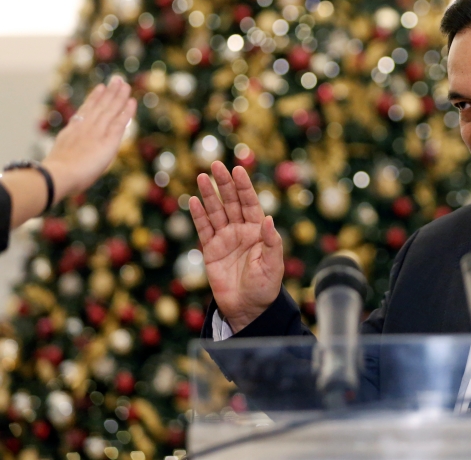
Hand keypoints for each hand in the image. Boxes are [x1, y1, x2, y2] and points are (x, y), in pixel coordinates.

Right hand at [43, 76, 136, 202]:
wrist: (59, 175)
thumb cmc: (57, 175)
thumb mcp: (60, 159)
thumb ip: (68, 154)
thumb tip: (67, 161)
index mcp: (72, 131)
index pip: (86, 111)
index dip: (94, 98)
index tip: (100, 88)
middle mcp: (85, 127)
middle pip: (100, 106)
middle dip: (110, 92)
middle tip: (117, 79)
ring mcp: (97, 132)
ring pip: (111, 110)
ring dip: (119, 96)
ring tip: (125, 84)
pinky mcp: (109, 139)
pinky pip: (120, 122)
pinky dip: (126, 111)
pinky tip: (132, 101)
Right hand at [189, 162, 282, 332]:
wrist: (247, 308)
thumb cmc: (265, 287)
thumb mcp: (273, 265)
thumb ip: (271, 242)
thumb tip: (269, 219)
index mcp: (258, 231)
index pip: (250, 203)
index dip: (244, 187)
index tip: (237, 170)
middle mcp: (241, 230)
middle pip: (231, 202)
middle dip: (224, 184)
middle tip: (215, 165)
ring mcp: (225, 239)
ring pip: (216, 212)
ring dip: (209, 195)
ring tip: (201, 177)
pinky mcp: (210, 250)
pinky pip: (203, 229)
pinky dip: (198, 215)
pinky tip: (194, 200)